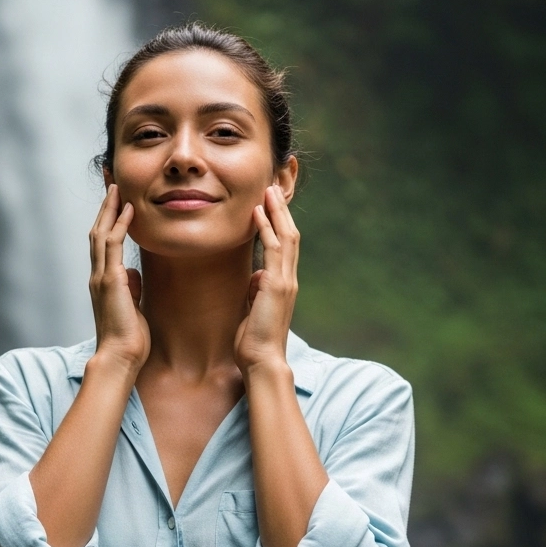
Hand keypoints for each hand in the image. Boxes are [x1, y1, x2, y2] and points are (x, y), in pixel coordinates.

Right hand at [88, 185, 149, 372]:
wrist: (121, 356)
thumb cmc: (128, 337)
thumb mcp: (131, 306)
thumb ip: (129, 288)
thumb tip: (132, 274)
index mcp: (103, 281)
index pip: (102, 242)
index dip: (107, 219)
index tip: (114, 199)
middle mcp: (98, 275)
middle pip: (97, 231)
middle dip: (104, 205)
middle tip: (111, 181)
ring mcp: (102, 277)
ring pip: (101, 233)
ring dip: (109, 208)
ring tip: (117, 187)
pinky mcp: (110, 281)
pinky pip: (112, 246)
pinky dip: (120, 225)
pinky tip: (128, 210)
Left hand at [233, 185, 298, 377]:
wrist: (261, 360)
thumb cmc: (255, 339)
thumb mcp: (255, 308)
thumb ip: (258, 290)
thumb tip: (257, 276)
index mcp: (283, 283)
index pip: (285, 245)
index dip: (279, 222)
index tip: (270, 203)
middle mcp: (288, 279)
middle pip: (290, 234)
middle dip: (281, 210)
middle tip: (273, 186)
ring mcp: (285, 281)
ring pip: (286, 236)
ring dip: (276, 212)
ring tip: (268, 190)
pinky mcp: (276, 286)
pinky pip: (274, 250)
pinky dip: (266, 229)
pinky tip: (258, 212)